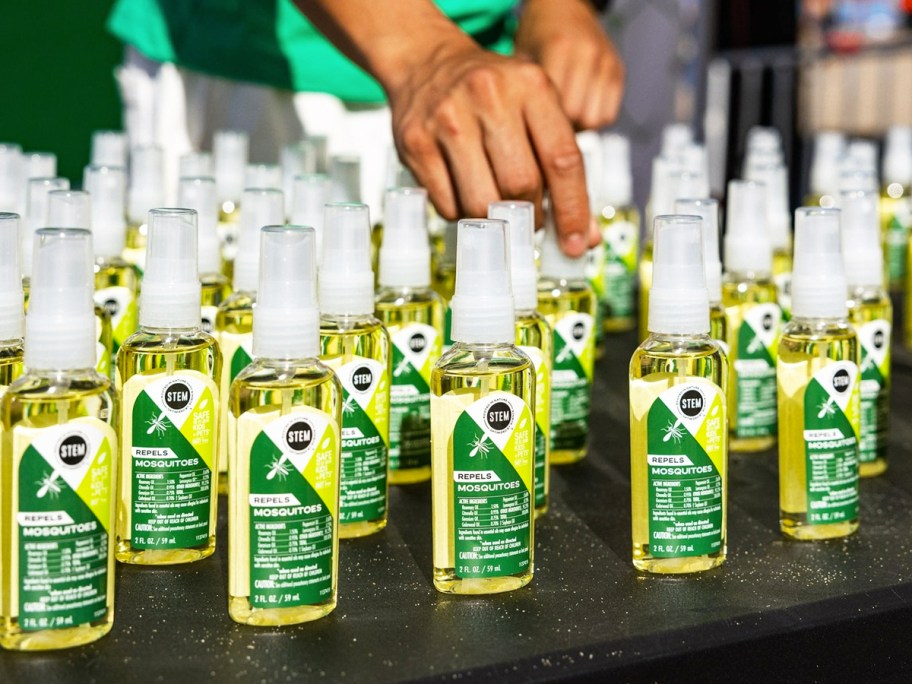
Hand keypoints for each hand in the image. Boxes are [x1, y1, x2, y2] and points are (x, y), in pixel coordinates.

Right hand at [387, 39, 592, 255]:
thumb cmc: (492, 95)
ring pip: (481, 202)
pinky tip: (465, 197)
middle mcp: (490, 97)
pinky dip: (461, 214)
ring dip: (494, 222)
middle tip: (529, 221)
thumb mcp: (535, 109)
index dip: (573, 209)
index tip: (577, 243)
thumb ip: (562, 166)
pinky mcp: (416, 142)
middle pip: (521, 185)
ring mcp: (448, 118)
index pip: (562, 160)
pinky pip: (447, 204)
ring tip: (497, 212)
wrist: (427, 63)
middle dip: (530, 217)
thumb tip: (584, 236)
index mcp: (531, 86)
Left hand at [515, 0, 624, 129]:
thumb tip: (521, 132)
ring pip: (595, 119)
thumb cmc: (538, 34)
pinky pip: (608, 114)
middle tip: (545, 127)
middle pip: (576, 115)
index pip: (553, 106)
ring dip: (578, 126)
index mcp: (558, 47)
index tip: (531, 132)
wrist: (564, 6)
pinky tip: (578, 111)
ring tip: (562, 119)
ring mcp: (606, 63)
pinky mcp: (618, 72)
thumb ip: (523, 91)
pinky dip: (593, 119)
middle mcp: (587, 53)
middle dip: (560, 128)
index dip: (541, 125)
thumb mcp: (521, 57)